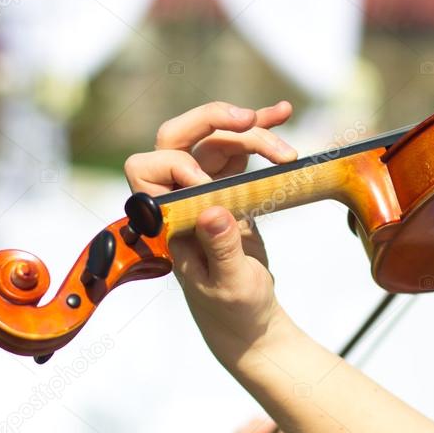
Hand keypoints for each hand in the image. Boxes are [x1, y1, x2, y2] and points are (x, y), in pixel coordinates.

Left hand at [124, 101, 297, 361]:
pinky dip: (260, 130)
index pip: (147, 169)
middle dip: (212, 122)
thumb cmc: (232, 307)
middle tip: (249, 121)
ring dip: (251, 132)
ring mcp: (202, 187)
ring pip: (215, 139)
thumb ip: (220, 247)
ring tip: (286, 144)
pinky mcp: (228, 185)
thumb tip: (212, 210)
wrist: (249, 317)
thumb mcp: (228, 282)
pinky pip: (238, 147)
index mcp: (164, 219)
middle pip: (177, 138)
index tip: (211, 183)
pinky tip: (280, 115)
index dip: (176, 165)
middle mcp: (177, 197)